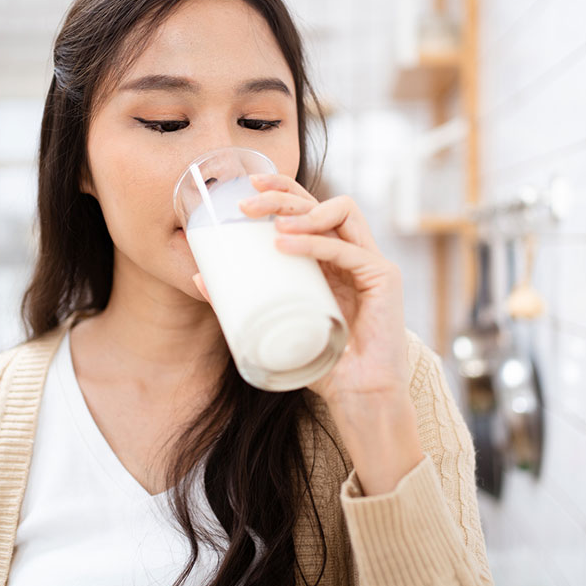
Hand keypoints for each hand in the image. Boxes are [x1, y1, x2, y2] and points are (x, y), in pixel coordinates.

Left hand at [191, 172, 409, 407]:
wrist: (361, 398)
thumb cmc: (323, 364)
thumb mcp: (276, 326)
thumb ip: (244, 302)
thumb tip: (201, 278)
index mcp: (330, 259)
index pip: (309, 208)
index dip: (282, 190)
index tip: (249, 187)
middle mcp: (353, 253)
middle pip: (321, 202)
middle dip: (284, 193)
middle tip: (248, 202)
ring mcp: (371, 262)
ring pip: (342, 211)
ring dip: (304, 210)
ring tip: (272, 223)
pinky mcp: (384, 277)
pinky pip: (347, 249)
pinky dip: (315, 243)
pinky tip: (286, 245)